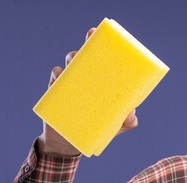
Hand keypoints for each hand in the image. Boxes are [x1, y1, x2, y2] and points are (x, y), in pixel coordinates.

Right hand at [37, 27, 138, 155]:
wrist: (69, 145)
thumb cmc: (95, 132)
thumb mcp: (114, 128)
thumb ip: (127, 122)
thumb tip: (132, 114)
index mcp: (100, 83)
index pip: (102, 61)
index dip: (101, 45)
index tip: (100, 34)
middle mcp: (86, 80)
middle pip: (85, 56)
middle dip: (87, 44)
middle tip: (90, 38)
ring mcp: (70, 85)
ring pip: (69, 64)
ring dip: (72, 58)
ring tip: (75, 61)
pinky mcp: (56, 93)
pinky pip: (55, 78)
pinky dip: (57, 75)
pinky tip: (60, 76)